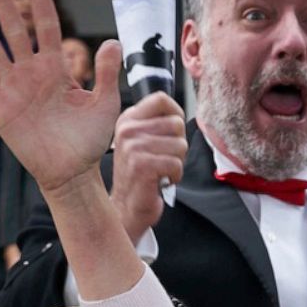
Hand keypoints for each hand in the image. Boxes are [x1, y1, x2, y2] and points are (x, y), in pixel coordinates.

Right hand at [0, 0, 122, 193]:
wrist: (72, 172)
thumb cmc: (91, 140)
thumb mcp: (106, 105)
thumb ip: (106, 74)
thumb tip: (112, 42)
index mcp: (57, 69)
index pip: (46, 26)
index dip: (40, 0)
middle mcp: (32, 73)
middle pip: (13, 30)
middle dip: (2, 3)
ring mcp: (13, 89)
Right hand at [109, 92, 186, 241]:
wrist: (126, 207)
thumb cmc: (140, 175)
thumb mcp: (142, 141)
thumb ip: (156, 124)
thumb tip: (178, 113)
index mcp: (128, 119)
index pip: (161, 99)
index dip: (176, 114)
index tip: (172, 132)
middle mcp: (128, 129)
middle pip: (176, 123)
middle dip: (178, 144)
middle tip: (164, 158)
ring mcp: (133, 146)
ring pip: (180, 144)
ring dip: (177, 162)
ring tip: (161, 170)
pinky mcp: (141, 165)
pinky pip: (176, 163)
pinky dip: (175, 175)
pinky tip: (162, 180)